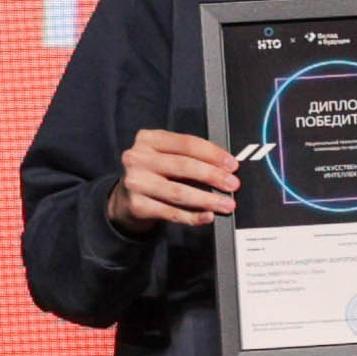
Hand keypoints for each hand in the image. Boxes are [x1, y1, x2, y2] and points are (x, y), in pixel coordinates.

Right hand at [109, 126, 240, 228]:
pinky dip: (192, 216)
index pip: (187, 144)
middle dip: (212, 176)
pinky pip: (171, 212)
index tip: (231, 164)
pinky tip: (207, 216)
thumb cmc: (153, 173)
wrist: (124, 199)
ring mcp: (136, 182)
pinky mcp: (137, 205)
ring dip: (207, 199)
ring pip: (178, 192)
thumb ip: (189, 157)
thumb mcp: (164, 156)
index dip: (213, 154)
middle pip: (183, 166)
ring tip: (225, 204)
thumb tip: (224, 169)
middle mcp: (138, 158)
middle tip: (232, 184)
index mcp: (149, 139)